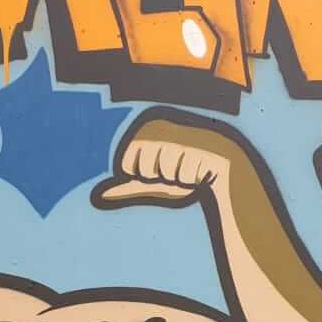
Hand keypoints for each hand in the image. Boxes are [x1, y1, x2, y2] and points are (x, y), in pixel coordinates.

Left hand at [94, 114, 251, 207]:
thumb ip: (127, 186)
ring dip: (175, 179)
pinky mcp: (198, 144)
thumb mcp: (153, 181)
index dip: (141, 175)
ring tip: (188, 168)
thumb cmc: (182, 171)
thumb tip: (99, 196)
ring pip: (163, 173)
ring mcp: (180, 133)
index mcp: (144, 127)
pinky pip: (183, 175)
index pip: (125, 166)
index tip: (158, 167)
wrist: (222, 167)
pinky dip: (190, 178)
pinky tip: (200, 169)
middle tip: (175, 169)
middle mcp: (160, 124)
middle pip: (142, 169)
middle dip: (158, 178)